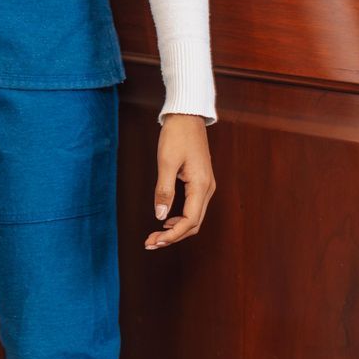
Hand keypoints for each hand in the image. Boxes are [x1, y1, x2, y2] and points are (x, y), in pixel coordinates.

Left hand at [146, 113, 216, 249]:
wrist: (187, 115)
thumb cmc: (177, 135)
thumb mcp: (166, 162)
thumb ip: (164, 190)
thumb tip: (160, 216)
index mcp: (201, 186)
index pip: (189, 221)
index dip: (171, 235)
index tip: (154, 240)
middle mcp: (207, 189)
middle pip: (193, 224)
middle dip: (172, 236)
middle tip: (151, 243)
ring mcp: (205, 185)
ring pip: (194, 217)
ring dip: (176, 229)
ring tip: (156, 235)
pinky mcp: (200, 182)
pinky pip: (193, 208)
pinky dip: (180, 218)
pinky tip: (166, 220)